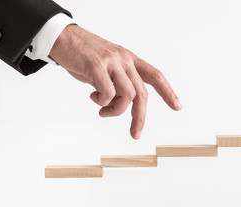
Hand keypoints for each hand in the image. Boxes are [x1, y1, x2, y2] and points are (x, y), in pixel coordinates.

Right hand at [49, 24, 181, 138]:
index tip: (177, 106)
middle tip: (135, 134)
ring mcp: (112, 62)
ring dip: (115, 110)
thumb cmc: (84, 56)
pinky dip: (102, 102)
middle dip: (139, 118)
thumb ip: (118, 83)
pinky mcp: (97, 65)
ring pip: (128, 95)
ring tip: (103, 110)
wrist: (63, 38)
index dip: (168, 92)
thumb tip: (120, 105)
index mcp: (129, 59)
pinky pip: (108, 93)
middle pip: (141, 93)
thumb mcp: (107, 68)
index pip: (155, 75)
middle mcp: (125, 59)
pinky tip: (93, 97)